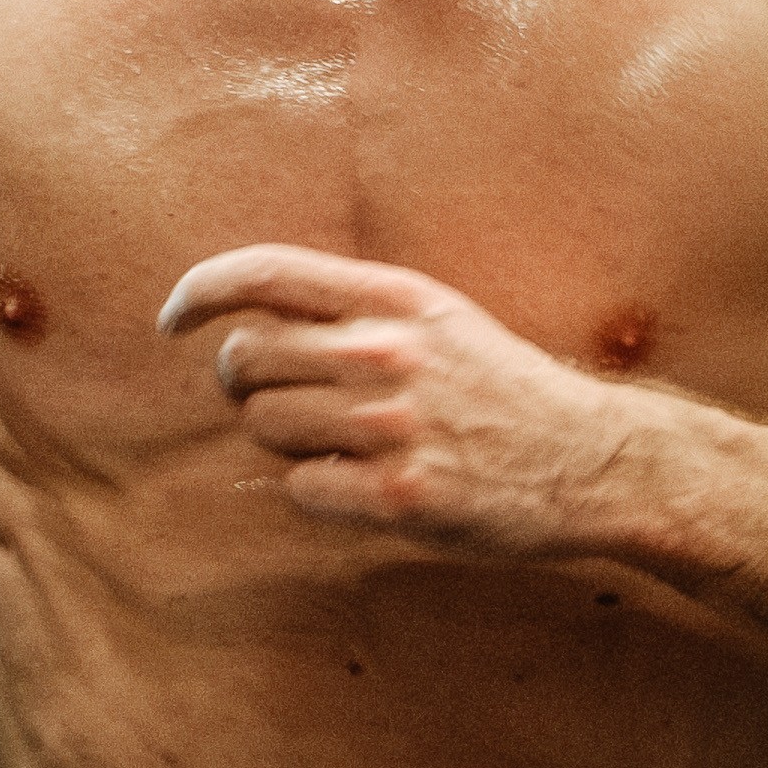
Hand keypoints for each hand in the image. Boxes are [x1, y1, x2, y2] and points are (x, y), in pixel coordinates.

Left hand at [157, 246, 645, 556]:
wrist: (595, 461)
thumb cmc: (502, 391)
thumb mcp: (438, 318)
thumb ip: (354, 310)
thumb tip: (249, 320)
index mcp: (398, 298)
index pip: (265, 273)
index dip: (201, 292)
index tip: (172, 319)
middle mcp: (390, 352)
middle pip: (245, 359)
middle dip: (245, 386)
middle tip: (286, 403)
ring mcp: (395, 425)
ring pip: (264, 426)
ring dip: (284, 442)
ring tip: (342, 446)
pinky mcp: (401, 494)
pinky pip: (301, 488)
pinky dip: (317, 491)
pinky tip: (365, 487)